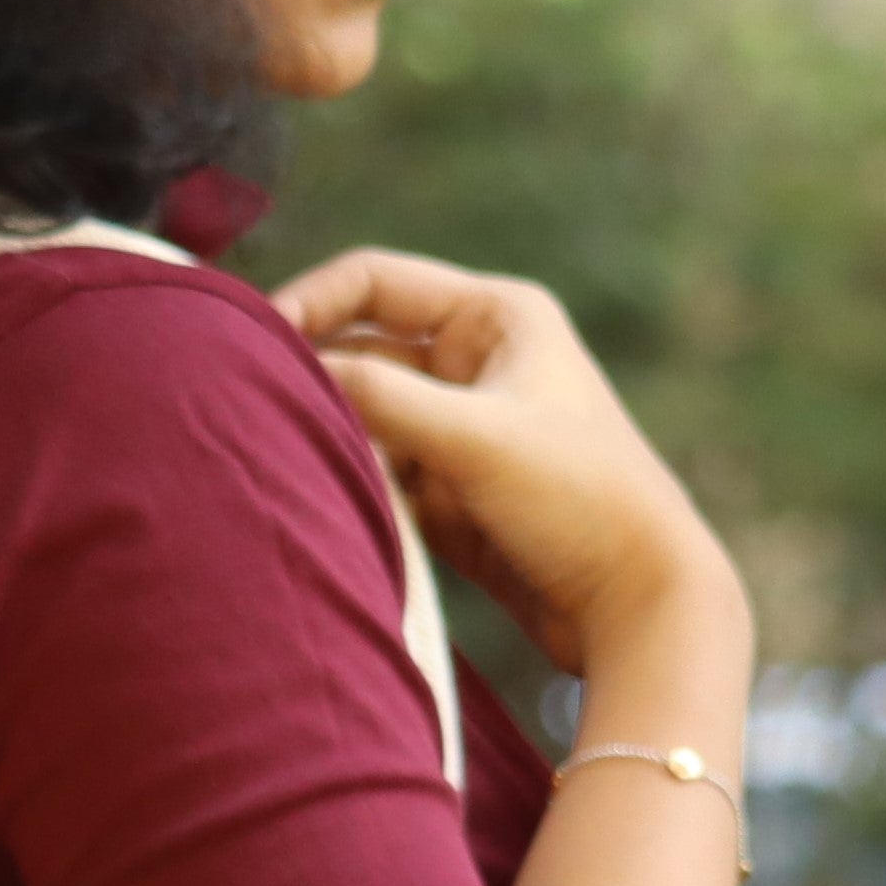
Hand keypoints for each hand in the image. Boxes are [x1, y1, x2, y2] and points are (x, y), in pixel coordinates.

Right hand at [274, 247, 742, 677]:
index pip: (372, 282)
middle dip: (309, 378)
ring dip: (328, 437)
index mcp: (495, 316)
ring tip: (280, 464)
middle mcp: (477, 360)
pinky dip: (350, 483)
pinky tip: (321, 504)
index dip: (306, 304)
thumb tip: (290, 368)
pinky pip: (379, 470)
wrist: (641, 604)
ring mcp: (462, 426)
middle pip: (360, 348)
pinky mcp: (452, 488)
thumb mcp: (473, 438)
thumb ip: (380, 398)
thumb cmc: (579, 501)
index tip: (248, 346)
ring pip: (363, 415)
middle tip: (244, 410)